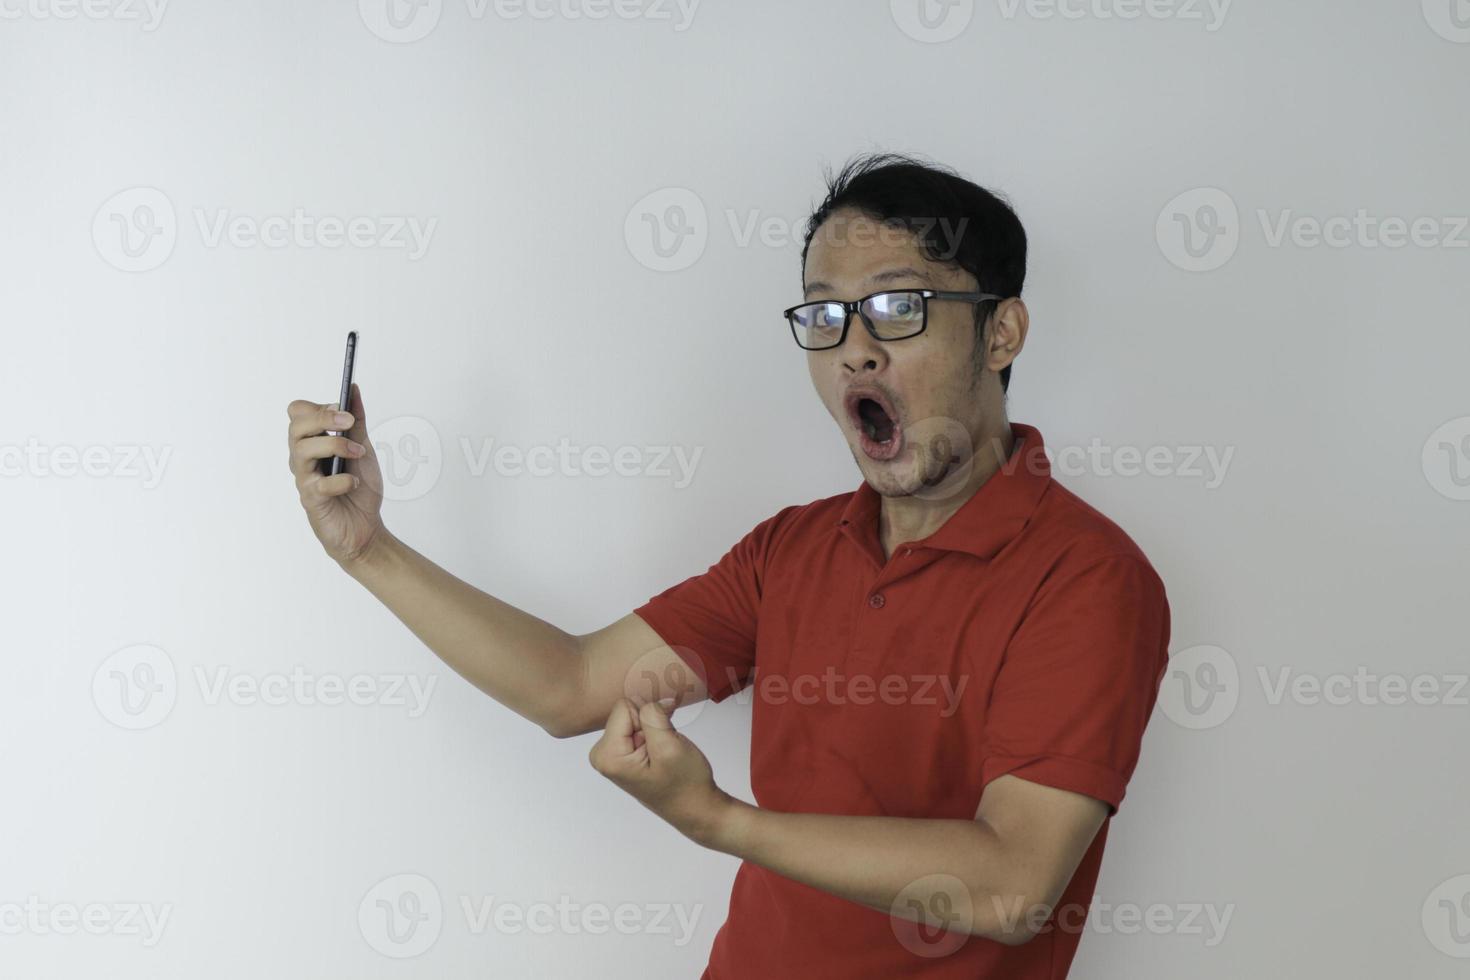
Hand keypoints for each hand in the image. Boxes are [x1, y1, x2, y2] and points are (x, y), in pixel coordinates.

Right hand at [287, 382, 387, 565]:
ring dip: (335, 446)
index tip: (344, 412)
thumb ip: (357, 421)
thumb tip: (353, 389)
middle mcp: (302, 458)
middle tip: (350, 424)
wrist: (366, 528)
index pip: (297, 412)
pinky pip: (320, 484)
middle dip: (325, 418)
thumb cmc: (359, 489)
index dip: (319, 407)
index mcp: (312, 442)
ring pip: (302, 450)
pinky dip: (342, 480)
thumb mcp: (363, 448)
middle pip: (295, 426)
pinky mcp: (312, 501)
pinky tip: (354, 482)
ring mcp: (305, 479)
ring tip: (358, 454)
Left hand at [588, 698, 730, 844]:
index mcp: (608, 756)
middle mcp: (602, 755)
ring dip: (654, 727)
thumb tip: (647, 696)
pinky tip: (662, 749)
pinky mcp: (623, 753)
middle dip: (651, 721)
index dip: (650, 716)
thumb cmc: (685, 783)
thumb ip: (652, 715)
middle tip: (666, 744)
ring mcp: (612, 754)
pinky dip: (654, 731)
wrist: (696, 807)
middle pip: (626, 711)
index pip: (625, 707)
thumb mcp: (669, 745)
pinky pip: (637, 725)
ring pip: (634, 716)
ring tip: (664, 750)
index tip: (664, 736)